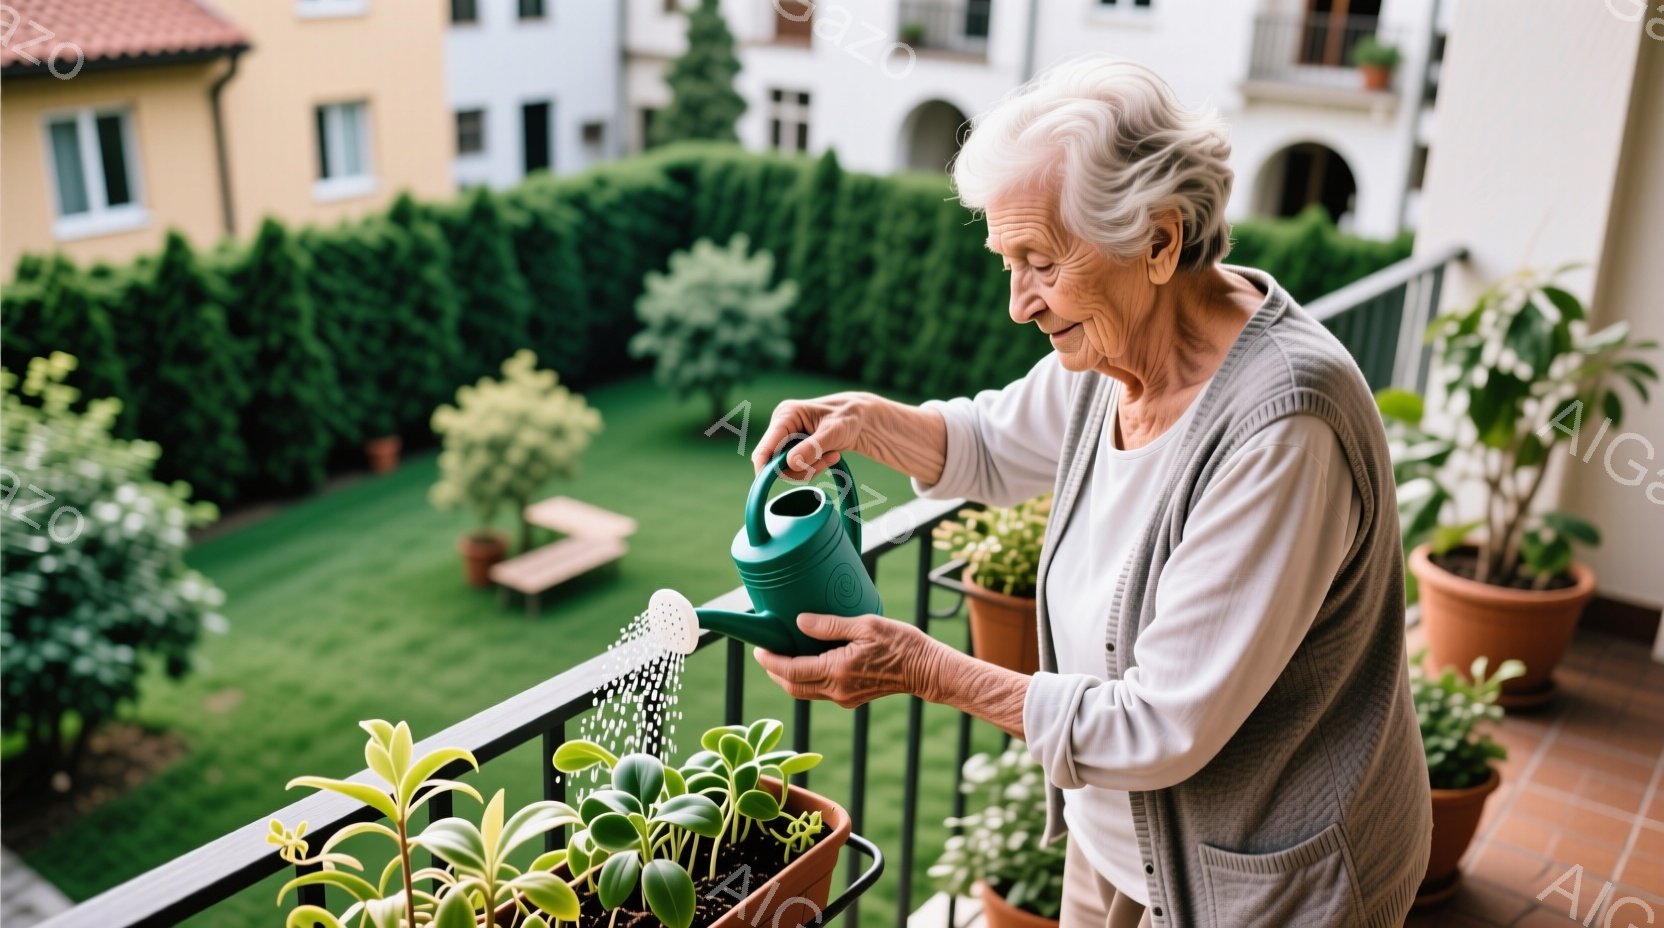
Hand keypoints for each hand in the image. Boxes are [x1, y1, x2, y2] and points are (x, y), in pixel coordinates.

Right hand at [751, 393, 872, 480]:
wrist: (860, 419)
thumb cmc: (849, 417)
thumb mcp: (834, 432)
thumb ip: (812, 448)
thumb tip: (791, 464)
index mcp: (786, 415)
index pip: (766, 446)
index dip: (764, 466)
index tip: (765, 483)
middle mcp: (781, 426)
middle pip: (775, 462)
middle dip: (800, 467)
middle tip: (826, 461)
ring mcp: (787, 438)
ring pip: (786, 469)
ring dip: (810, 468)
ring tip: (832, 456)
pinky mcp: (794, 449)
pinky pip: (796, 469)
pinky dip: (813, 468)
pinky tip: (829, 457)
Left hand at [753, 613, 944, 708]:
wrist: (925, 670)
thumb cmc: (900, 643)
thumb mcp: (865, 625)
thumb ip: (830, 625)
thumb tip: (800, 622)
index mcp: (837, 671)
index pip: (791, 670)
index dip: (770, 661)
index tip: (758, 649)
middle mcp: (837, 690)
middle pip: (792, 686)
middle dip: (774, 671)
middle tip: (765, 652)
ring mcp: (844, 698)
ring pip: (805, 691)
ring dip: (788, 677)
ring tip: (782, 656)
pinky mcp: (852, 698)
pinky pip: (820, 691)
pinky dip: (806, 679)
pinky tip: (808, 662)